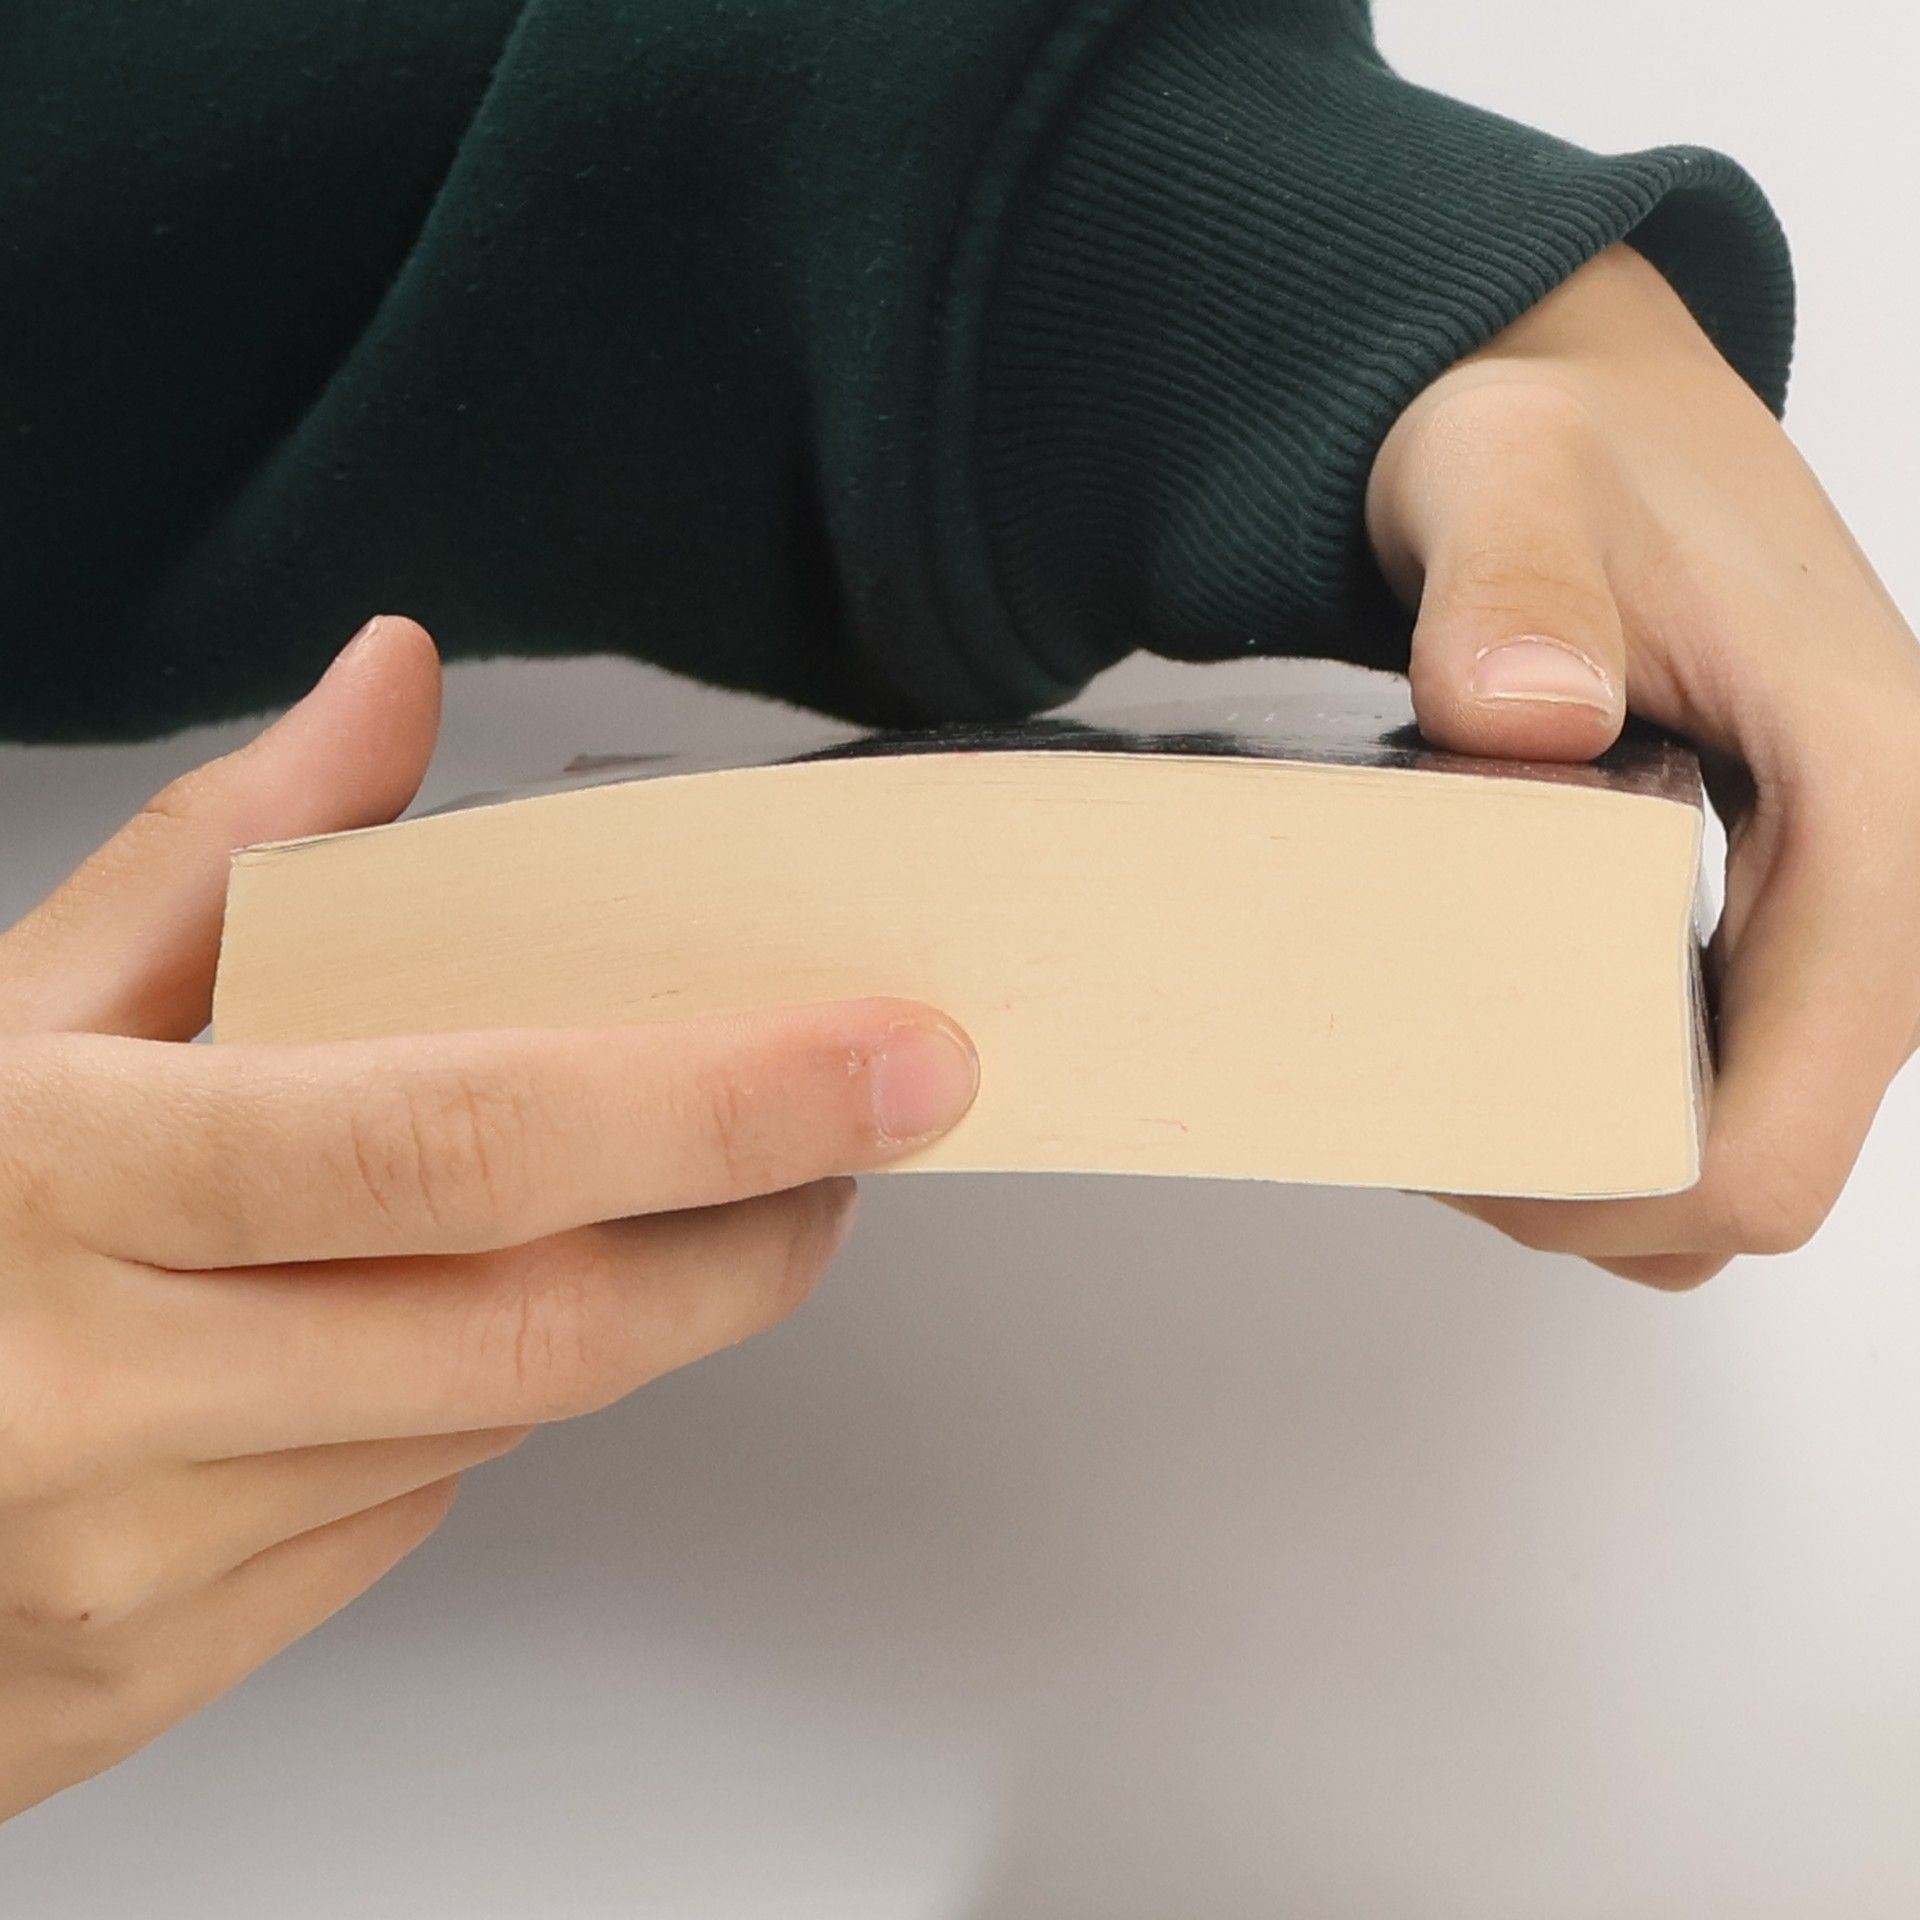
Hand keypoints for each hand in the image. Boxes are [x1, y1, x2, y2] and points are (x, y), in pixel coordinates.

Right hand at [0, 618, 979, 1819]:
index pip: (465, 1139)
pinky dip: (463, 1414)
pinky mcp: (143, 1672)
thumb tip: (390, 687)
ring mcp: (125, 1560)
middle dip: (747, 1235)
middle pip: (544, 1329)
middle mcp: (102, 1392)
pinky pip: (398, 1521)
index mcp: (70, 1177)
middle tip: (838, 1145)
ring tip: (632, 1206)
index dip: (712, 1104)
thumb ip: (222, 851)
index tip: (886, 1061)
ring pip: (491, 1426)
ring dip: (607, 1309)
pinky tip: (417, 1335)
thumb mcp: (6, 1008)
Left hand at [1366, 242, 1919, 1286]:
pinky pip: (1719, 1074)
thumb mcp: (1513, 471)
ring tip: (1442, 1079)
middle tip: (1417, 1122)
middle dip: (1582, 1189)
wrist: (1595, 406)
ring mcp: (1837, 912)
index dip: (1607, 1198)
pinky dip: (1606, 1094)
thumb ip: (1511, 576)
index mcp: (1877, 813)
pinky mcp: (1783, 912)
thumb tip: (1529, 713)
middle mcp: (1884, 887)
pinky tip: (1492, 1033)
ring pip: (1736, 1140)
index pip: (1771, 1143)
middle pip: (1752, 1173)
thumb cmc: (1568, 440)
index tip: (1449, 1151)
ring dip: (1591, 1156)